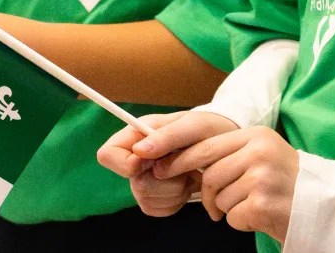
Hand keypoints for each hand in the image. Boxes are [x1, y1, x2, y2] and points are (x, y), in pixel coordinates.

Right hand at [97, 110, 234, 214]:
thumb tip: (138, 151)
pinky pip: (158, 210)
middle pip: (132, 183)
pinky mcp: (157, 198)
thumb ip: (166, 136)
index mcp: (138, 134)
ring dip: (174, 190)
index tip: (148, 163)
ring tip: (190, 174)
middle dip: (163, 180)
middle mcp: (137, 159)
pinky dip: (176, 201)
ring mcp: (145, 180)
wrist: (227, 146)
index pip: (107, 154)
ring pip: (145, 199)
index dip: (123, 164)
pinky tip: (187, 185)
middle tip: (184, 166)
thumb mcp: (192, 125)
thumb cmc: (208, 129)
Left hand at [156, 123, 298, 239]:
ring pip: (218, 197)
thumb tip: (179, 158)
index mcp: (255, 136)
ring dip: (228, 209)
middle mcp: (258, 152)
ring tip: (252, 206)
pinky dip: (241, 222)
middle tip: (209, 206)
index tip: (159, 165)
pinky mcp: (261, 204)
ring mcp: (260, 177)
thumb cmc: (286, 182)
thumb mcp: (261, 154)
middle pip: (208, 174)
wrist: (322, 206)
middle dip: (202, 192)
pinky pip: (232, 216)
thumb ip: (229, 153)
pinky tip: (259, 216)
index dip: (180, 158)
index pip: (205, 145)